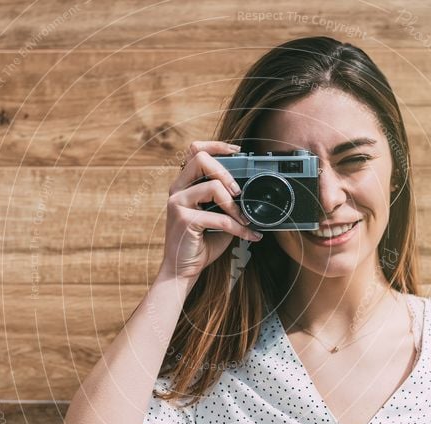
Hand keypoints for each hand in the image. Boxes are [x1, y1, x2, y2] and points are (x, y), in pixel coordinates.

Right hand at [157, 140, 262, 282]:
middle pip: (200, 159)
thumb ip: (227, 203)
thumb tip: (253, 194)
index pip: (194, 150)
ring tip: (244, 218)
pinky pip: (219, 218)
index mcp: (184, 186)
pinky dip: (238, 228)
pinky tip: (249, 235)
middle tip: (238, 191)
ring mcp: (178, 204)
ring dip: (234, 204)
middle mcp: (177, 190)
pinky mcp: (183, 220)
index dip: (216, 145)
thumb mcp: (216, 219)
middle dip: (225, 171)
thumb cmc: (200, 245)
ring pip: (212, 187)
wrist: (182, 271)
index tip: (237, 151)